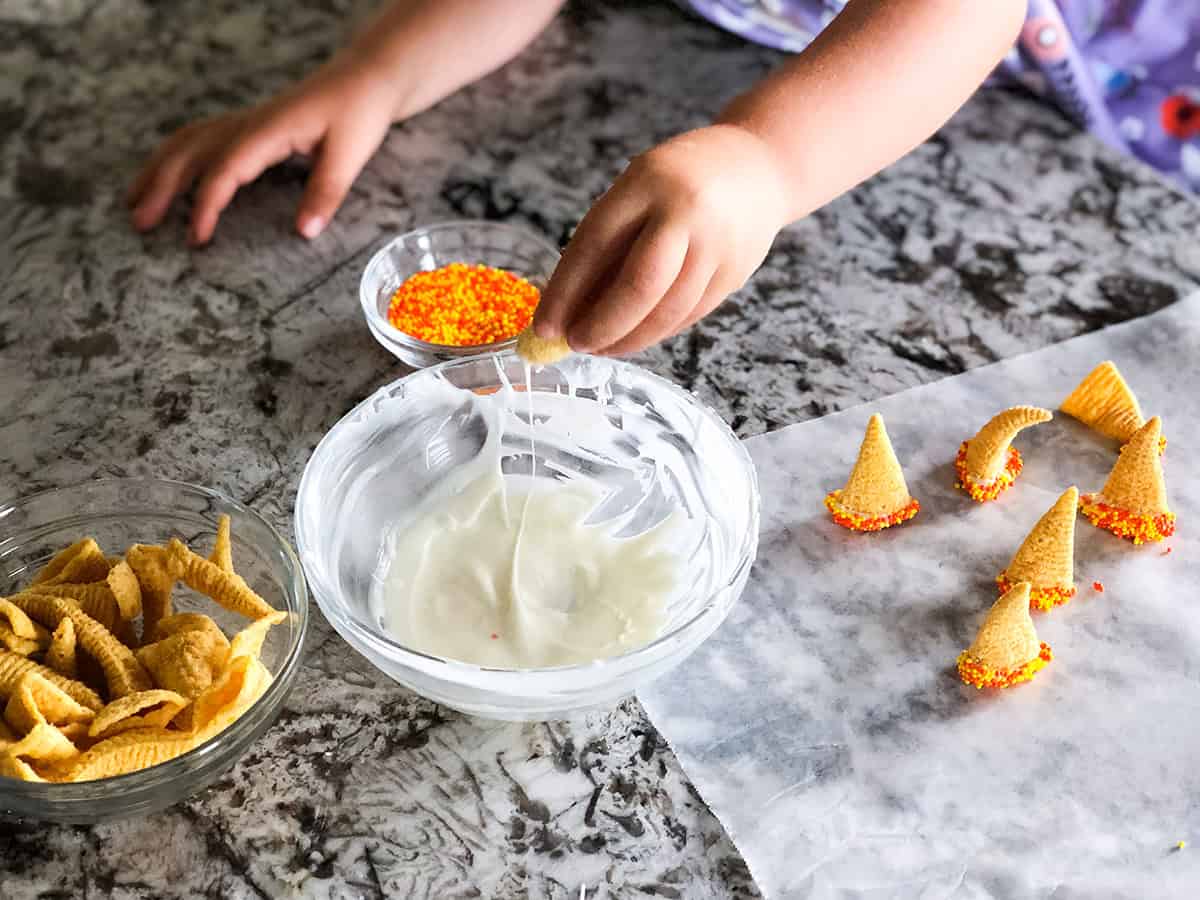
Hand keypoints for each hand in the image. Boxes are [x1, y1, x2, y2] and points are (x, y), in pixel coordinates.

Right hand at [127, 55, 399, 244]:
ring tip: (134, 201)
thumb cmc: (358, 111)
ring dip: (159, 171)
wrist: (364, 77)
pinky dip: (177, 157)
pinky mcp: (250, 127)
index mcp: (267, 131)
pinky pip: (202, 139)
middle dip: (161, 187)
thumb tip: (304, 232)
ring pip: (188, 143)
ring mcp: (245, 123)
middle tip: (139, 222)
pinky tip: (166, 174)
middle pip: (190, 153)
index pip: (224, 170)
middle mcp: (247, 124)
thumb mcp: (349, 156)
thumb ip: (325, 193)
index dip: (206, 205)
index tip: (197, 238)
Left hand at [532, 124, 790, 354]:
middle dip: (602, 324)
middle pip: (639, 285)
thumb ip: (607, 241)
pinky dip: (656, 333)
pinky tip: (635, 338)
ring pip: (668, 311)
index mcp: (647, 182)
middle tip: (576, 344)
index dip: (566, 292)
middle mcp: (686, 213)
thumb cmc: (679, 181)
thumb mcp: (636, 189)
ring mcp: (717, 246)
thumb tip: (568, 308)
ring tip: (603, 348)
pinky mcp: (735, 274)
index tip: (544, 325)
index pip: (596, 245)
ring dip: (630, 339)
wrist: (759, 167)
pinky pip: (689, 316)